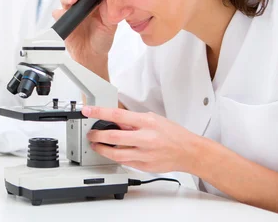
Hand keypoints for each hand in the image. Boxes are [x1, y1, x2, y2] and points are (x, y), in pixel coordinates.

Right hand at [51, 0, 125, 62]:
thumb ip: (111, 11)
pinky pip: (57, 13)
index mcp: (95, 4)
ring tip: (72, 1)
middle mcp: (83, 6)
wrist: (91, 56)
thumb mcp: (110, 25)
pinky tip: (63, 14)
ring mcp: (72, 13)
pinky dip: (59, 12)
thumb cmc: (102, 40)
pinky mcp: (64, 21)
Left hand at [83, 105, 199, 173]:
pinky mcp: (144, 166)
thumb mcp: (153, 119)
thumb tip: (114, 120)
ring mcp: (145, 154)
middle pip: (113, 136)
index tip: (88, 111)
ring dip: (102, 149)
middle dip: (97, 135)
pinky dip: (115, 157)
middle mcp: (145, 138)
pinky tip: (111, 152)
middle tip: (90, 134)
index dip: (99, 112)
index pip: (117, 115)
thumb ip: (133, 120)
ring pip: (116, 154)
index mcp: (147, 122)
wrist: (189, 152)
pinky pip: (124, 162)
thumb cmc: (172, 133)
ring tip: (96, 145)